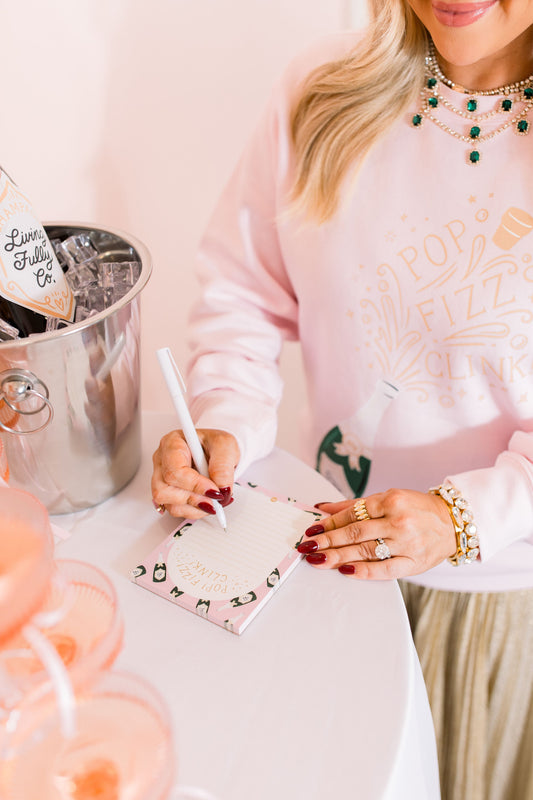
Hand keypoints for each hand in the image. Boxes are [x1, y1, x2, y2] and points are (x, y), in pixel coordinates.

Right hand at [151, 428, 239, 518]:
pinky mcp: (169, 493)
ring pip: (168, 503)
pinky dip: (194, 510)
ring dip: (194, 507)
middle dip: (193, 499)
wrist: (218, 450)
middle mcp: (163, 461)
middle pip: (163, 490)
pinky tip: (205, 501)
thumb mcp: (226, 445)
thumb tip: (220, 488)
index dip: (194, 485)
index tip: (213, 490)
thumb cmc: (216, 443)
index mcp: (172, 443)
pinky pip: (175, 510)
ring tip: (212, 499)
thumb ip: (223, 466)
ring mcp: (162, 478)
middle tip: (215, 498)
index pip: (173, 470)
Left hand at [297, 489, 456, 579]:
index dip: (330, 522)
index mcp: (391, 500)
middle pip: (355, 532)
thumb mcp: (388, 498)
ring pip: (366, 550)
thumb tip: (323, 507)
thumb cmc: (417, 509)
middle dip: (328, 540)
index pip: (353, 513)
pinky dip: (363, 571)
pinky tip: (345, 571)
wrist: (453, 523)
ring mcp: (406, 543)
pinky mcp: (413, 563)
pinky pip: (384, 569)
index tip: (313, 529)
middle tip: (307, 546)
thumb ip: (355, 505)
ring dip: (338, 556)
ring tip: (318, 559)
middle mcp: (398, 521)